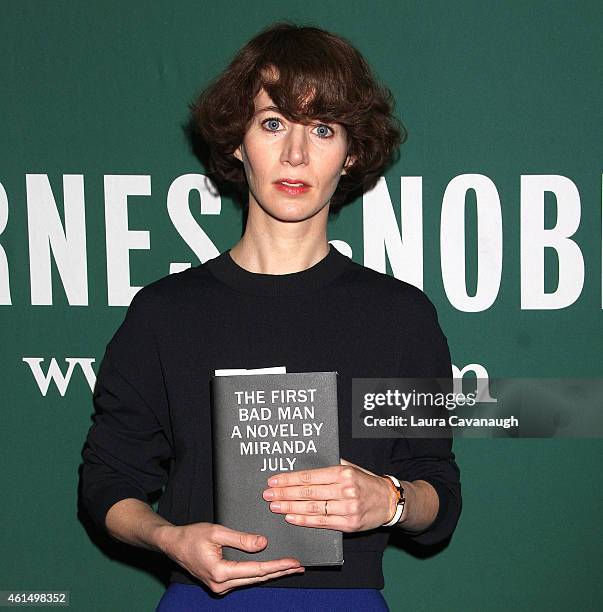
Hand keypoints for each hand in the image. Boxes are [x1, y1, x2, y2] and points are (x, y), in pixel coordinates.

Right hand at [157, 522, 304, 594]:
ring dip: (271, 572)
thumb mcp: (217, 532)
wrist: (173, 545)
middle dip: (279, 571)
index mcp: (221, 572)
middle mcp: (221, 584)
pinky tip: (270, 568)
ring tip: (289, 567)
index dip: (277, 565)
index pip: (257, 569)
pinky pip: (244, 578)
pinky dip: (259, 573)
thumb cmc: (192, 536)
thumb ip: (241, 538)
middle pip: (257, 577)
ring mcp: (220, 586)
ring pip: (252, 579)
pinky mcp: (220, 583)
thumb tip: (263, 543)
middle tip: (299, 567)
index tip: (293, 563)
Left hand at [262, 458, 395, 531]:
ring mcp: (347, 508)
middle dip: (284, 494)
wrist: (389, 501)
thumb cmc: (366, 482)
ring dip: (290, 508)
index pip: (310, 476)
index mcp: (343, 472)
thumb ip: (330, 465)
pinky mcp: (349, 524)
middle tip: (267, 495)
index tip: (273, 481)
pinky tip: (291, 518)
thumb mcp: (351, 467)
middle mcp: (345, 490)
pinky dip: (304, 520)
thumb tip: (305, 463)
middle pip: (308, 492)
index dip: (289, 479)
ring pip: (312, 508)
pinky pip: (322, 522)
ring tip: (275, 506)